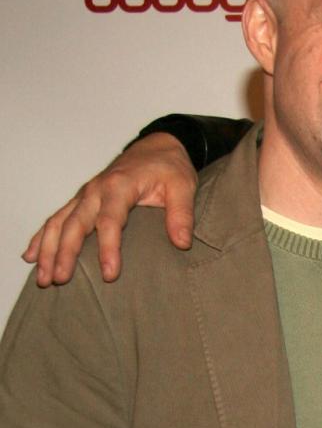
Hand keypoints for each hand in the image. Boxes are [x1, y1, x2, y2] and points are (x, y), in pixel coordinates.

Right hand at [23, 133, 196, 286]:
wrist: (158, 147)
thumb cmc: (169, 168)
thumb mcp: (183, 187)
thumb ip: (182, 214)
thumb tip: (182, 243)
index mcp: (120, 185)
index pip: (110, 220)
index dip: (108, 248)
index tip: (109, 275)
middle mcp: (96, 189)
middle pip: (75, 224)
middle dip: (65, 253)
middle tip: (60, 280)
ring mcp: (86, 194)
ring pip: (59, 222)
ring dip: (48, 250)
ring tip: (43, 277)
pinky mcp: (82, 199)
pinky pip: (57, 218)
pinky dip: (43, 237)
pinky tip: (32, 256)